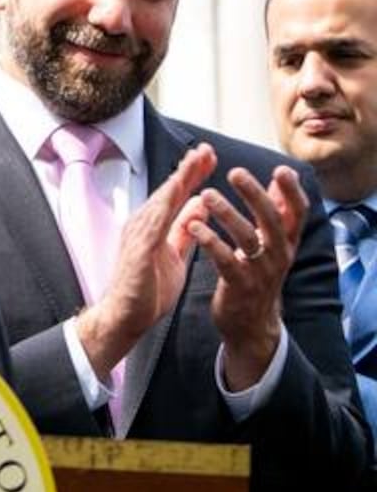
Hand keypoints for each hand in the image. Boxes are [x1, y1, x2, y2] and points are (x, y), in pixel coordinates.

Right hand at [74, 143, 215, 374]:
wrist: (127, 316)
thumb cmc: (148, 290)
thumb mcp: (174, 255)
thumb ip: (184, 230)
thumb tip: (198, 206)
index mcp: (153, 226)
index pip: (176, 195)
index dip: (192, 175)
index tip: (209, 158)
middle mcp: (143, 223)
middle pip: (169, 191)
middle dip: (187, 168)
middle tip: (207, 149)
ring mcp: (138, 233)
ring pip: (162, 200)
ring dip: (178, 179)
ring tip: (195, 161)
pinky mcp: (139, 248)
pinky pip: (155, 221)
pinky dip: (167, 204)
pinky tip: (178, 191)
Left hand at [190, 165, 306, 391]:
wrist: (249, 322)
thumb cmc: (257, 273)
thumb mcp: (273, 243)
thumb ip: (277, 211)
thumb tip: (284, 178)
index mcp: (287, 242)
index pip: (298, 213)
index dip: (292, 192)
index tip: (283, 169)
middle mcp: (279, 255)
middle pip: (272, 220)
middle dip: (255, 195)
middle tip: (236, 172)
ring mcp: (261, 272)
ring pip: (247, 238)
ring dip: (227, 214)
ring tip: (207, 195)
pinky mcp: (240, 285)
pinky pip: (226, 260)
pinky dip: (210, 242)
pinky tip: (194, 226)